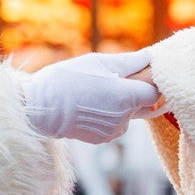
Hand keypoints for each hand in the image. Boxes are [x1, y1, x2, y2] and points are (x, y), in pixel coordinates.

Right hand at [23, 50, 159, 142]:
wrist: (40, 108)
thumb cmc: (68, 80)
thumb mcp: (98, 62)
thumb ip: (130, 61)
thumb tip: (151, 56)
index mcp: (127, 96)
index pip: (155, 93)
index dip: (151, 83)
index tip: (141, 74)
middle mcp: (124, 118)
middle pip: (141, 103)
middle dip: (132, 92)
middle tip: (110, 80)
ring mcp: (113, 131)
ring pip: (128, 114)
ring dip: (119, 104)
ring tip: (95, 92)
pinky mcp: (102, 139)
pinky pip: (115, 124)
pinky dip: (108, 115)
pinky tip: (89, 105)